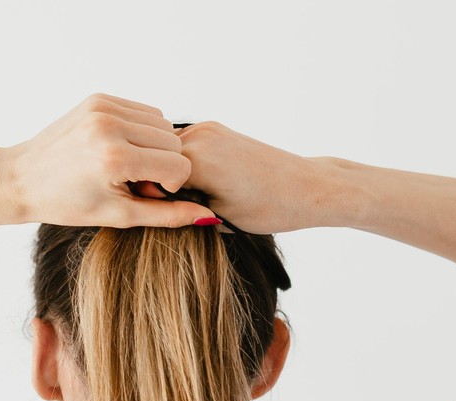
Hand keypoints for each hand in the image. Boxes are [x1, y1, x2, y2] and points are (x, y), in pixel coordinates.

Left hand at [2, 93, 218, 227]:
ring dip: (155, 146)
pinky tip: (122, 148)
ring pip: (162, 123)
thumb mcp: (119, 215)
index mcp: (114, 158)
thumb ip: (167, 215)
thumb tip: (207, 217)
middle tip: (137, 181)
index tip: (149, 193)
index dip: (171, 184)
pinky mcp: (98, 98)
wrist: (21, 179)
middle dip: (164, 164)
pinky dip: (141, 130)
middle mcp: (109, 126)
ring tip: (129, 166)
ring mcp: (102, 107)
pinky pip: (143, 110)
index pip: (178, 166)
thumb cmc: (66, 203)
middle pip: (173, 142)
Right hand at [167, 121, 333, 233]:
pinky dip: (183, 161)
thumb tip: (154, 206)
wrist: (306, 186)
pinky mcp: (216, 128)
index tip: (162, 215)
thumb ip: (181, 209)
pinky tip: (198, 182)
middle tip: (174, 208)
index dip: (151, 200)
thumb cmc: (268, 208)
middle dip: (157, 182)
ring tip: (188, 196)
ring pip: (168, 152)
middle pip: (155, 161)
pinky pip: (184, 144)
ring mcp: (207, 128)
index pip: (149, 178)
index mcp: (195, 160)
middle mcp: (198, 136)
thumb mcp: (218, 218)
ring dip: (168, 170)